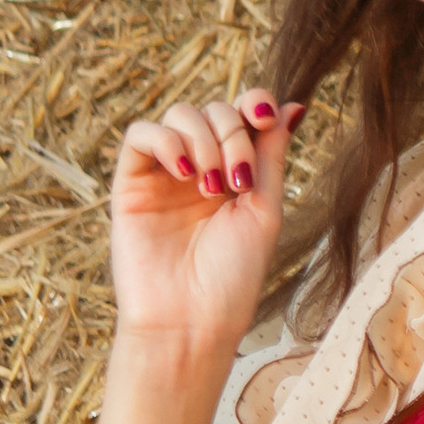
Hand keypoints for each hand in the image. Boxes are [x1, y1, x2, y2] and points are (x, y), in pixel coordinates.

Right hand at [110, 86, 305, 358]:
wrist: (191, 320)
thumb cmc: (233, 276)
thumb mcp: (265, 209)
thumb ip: (271, 155)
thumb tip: (291, 105)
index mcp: (236, 172)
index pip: (242, 113)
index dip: (253, 103)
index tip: (265, 117)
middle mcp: (200, 167)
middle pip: (214, 110)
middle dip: (232, 134)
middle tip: (237, 181)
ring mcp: (165, 173)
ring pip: (179, 114)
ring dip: (203, 139)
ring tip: (211, 187)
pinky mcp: (131, 183)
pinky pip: (140, 135)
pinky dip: (165, 141)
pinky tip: (184, 173)